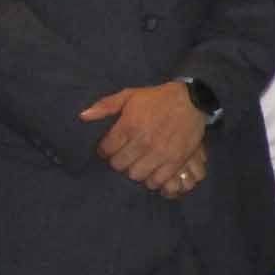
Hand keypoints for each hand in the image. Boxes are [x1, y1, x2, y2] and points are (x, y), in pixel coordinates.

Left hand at [80, 82, 206, 191]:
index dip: (105, 150)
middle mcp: (142, 141)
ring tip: (138, 164)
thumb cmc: (157, 98)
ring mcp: (160, 152)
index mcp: (129, 126)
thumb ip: (105, 105)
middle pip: (119, 165)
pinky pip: (157, 180)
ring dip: (135, 171)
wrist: (192, 100)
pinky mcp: (176, 160)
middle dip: (119, 161)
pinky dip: (152, 179)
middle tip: (125, 156)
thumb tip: (83, 116)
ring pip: (136, 175)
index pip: (106, 149)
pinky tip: (152, 171)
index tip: (110, 148)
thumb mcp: (130, 95)